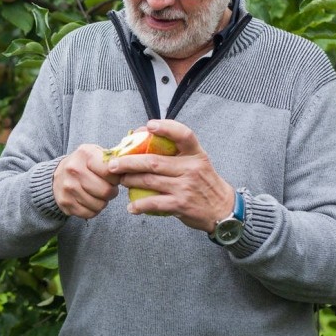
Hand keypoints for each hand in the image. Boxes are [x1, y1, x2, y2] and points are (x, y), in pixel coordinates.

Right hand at [53, 144, 120, 217]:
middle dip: (111, 192)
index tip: (114, 177)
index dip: (116, 177)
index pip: (110, 171)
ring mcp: (68, 187)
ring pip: (99, 205)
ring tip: (97, 193)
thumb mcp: (95, 153)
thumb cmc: (84, 164)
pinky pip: (90, 214)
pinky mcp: (65, 203)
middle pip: (105, 191)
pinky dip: (93, 210)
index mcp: (85, 154)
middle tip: (107, 188)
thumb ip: (113, 159)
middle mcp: (74, 169)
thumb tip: (132, 168)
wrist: (58, 176)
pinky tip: (89, 200)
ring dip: (102, 202)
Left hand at [105, 119, 233, 231]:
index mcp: (196, 154)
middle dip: (128, 162)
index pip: (184, 134)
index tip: (148, 125)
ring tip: (120, 181)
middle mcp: (191, 168)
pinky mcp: (181, 204)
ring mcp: (185, 187)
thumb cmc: (203, 182)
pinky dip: (139, 205)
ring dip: (130, 181)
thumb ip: (176, 152)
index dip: (166, 128)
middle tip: (112, 164)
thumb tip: (143, 135)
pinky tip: (131, 207)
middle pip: (153, 161)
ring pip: (149, 181)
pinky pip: (154, 203)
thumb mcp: (197, 161)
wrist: (223, 209)